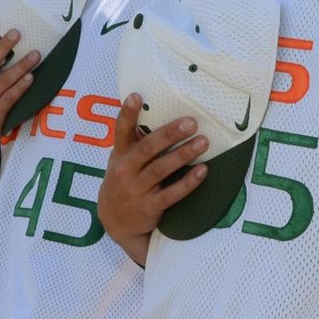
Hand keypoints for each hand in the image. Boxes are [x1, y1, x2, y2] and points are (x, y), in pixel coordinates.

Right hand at [95, 95, 212, 258]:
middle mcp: (125, 171)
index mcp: (119, 155)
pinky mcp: (150, 207)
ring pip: (161, 170)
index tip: (136, 96)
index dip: (127, 114)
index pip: (121, 131)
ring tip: (203, 142)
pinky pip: (172, 194)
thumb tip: (156, 112)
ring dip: (183, 154)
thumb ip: (134, 141)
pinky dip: (188, 182)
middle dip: (169, 134)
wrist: (116, 222)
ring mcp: (137, 190)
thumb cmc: (123, 181)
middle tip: (191, 122)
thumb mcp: (121, 160)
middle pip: (147, 149)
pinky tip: (203, 171)